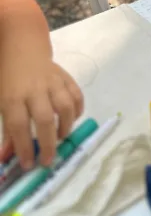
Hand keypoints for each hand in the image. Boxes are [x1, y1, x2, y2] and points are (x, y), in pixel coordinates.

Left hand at [0, 54, 82, 168]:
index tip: (29, 165)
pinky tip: (72, 119)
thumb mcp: (2, 104)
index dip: (24, 147)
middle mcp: (34, 89)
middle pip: (45, 118)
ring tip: (61, 137)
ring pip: (65, 106)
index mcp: (13, 97)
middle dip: (48, 143)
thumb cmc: (9, 81)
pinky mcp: (66, 76)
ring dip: (65, 126)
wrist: (23, 51)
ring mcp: (53, 81)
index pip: (19, 125)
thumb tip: (6, 157)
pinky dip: (78, 110)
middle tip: (48, 159)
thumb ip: (8, 130)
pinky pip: (77, 94)